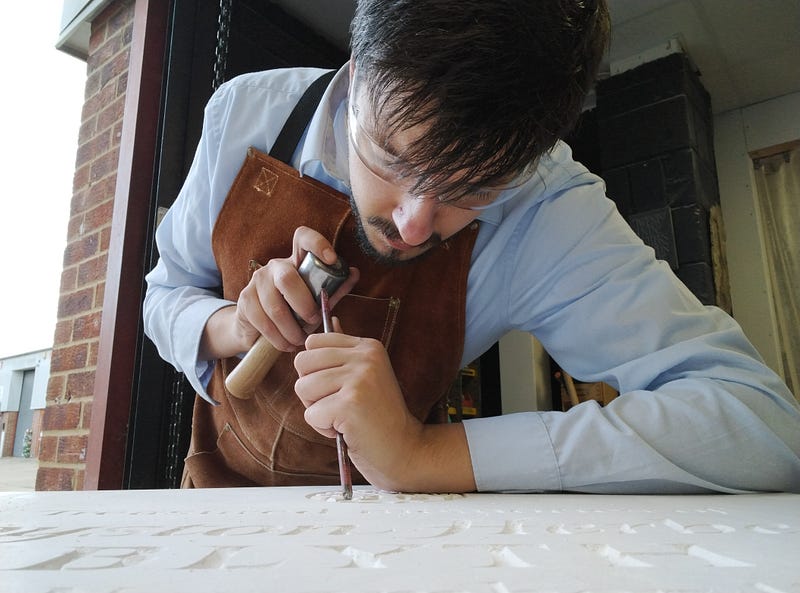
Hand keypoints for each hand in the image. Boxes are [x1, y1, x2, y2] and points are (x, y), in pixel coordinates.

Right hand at [202, 226, 358, 358]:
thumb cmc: (295, 311)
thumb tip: (353, 273)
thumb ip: (334, 289)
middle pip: (287, 278)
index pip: (303, 238)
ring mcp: (257, 281)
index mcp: (297, 261)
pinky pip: (264, 323)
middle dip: (304, 305)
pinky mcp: (245, 300)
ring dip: (292, 330)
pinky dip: (279, 339)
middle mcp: (276, 266)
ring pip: (275, 307)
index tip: (331, 259)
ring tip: (300, 340)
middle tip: (313, 321)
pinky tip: (287, 344)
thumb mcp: (316, 300)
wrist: (257, 328)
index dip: (317, 243)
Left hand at [294, 324, 475, 492]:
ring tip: (343, 417)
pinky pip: (311, 414)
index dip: (315, 369)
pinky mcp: (350, 405)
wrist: (403, 449)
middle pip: (302, 362)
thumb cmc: (378, 415)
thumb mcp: (366, 375)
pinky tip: (346, 430)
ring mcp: (359, 380)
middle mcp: (365, 357)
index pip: (313, 342)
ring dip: (317, 410)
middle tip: (338, 404)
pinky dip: (323, 429)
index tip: (338, 386)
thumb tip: (331, 320)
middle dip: (311, 389)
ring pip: (303, 388)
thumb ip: (346, 350)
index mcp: (368, 346)